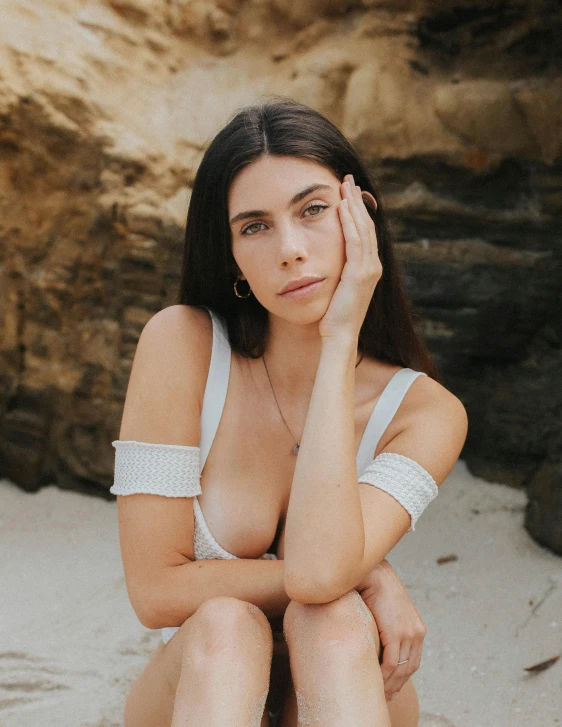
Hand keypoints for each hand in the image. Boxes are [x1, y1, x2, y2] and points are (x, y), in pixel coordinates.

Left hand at [318, 174, 381, 340]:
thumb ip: (337, 270)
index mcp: (369, 268)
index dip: (357, 210)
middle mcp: (373, 266)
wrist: (338, 336)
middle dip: (356, 201)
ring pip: (362, 229)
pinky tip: (342, 207)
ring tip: (345, 185)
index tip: (348, 191)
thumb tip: (327, 258)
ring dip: (353, 205)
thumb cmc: (333, 316)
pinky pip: (355, 242)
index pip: (364, 232)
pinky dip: (350, 222)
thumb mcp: (337, 287)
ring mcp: (369, 270)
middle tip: (348, 179)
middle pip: (366, 225)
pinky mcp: (360, 274)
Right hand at [358, 561, 425, 701]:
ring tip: (379, 692)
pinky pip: (390, 662)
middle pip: (409, 668)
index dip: (403, 677)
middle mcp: (417, 633)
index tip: (392, 687)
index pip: (413, 661)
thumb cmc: (377, 589)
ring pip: (400, 669)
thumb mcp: (390, 611)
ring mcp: (408, 633)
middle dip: (398, 684)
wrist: (375, 574)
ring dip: (390, 684)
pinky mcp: (396, 633)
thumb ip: (390, 626)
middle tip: (386, 696)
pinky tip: (376, 681)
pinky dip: (384, 675)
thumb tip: (379, 639)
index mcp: (417, 629)